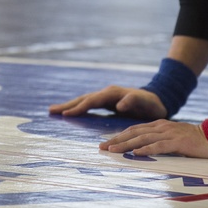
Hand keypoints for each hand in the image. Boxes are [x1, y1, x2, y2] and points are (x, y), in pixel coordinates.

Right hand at [49, 85, 167, 119]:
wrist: (156, 100)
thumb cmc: (150, 104)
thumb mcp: (145, 102)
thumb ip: (133, 101)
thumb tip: (120, 104)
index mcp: (113, 93)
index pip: (92, 100)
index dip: (80, 107)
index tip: (66, 114)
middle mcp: (106, 93)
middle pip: (84, 98)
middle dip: (68, 104)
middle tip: (51, 110)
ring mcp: (105, 97)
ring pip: (84, 100)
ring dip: (69, 105)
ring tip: (54, 110)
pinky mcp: (106, 103)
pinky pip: (88, 105)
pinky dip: (77, 108)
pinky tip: (70, 113)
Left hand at [100, 119, 207, 157]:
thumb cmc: (193, 141)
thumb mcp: (172, 139)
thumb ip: (158, 141)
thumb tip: (141, 149)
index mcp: (159, 125)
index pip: (134, 129)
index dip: (119, 136)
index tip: (106, 143)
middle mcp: (161, 126)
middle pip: (134, 132)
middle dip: (117, 140)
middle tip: (102, 147)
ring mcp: (169, 133)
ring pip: (143, 138)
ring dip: (126, 145)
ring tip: (113, 150)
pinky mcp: (178, 142)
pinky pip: (159, 145)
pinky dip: (146, 149)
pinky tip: (136, 153)